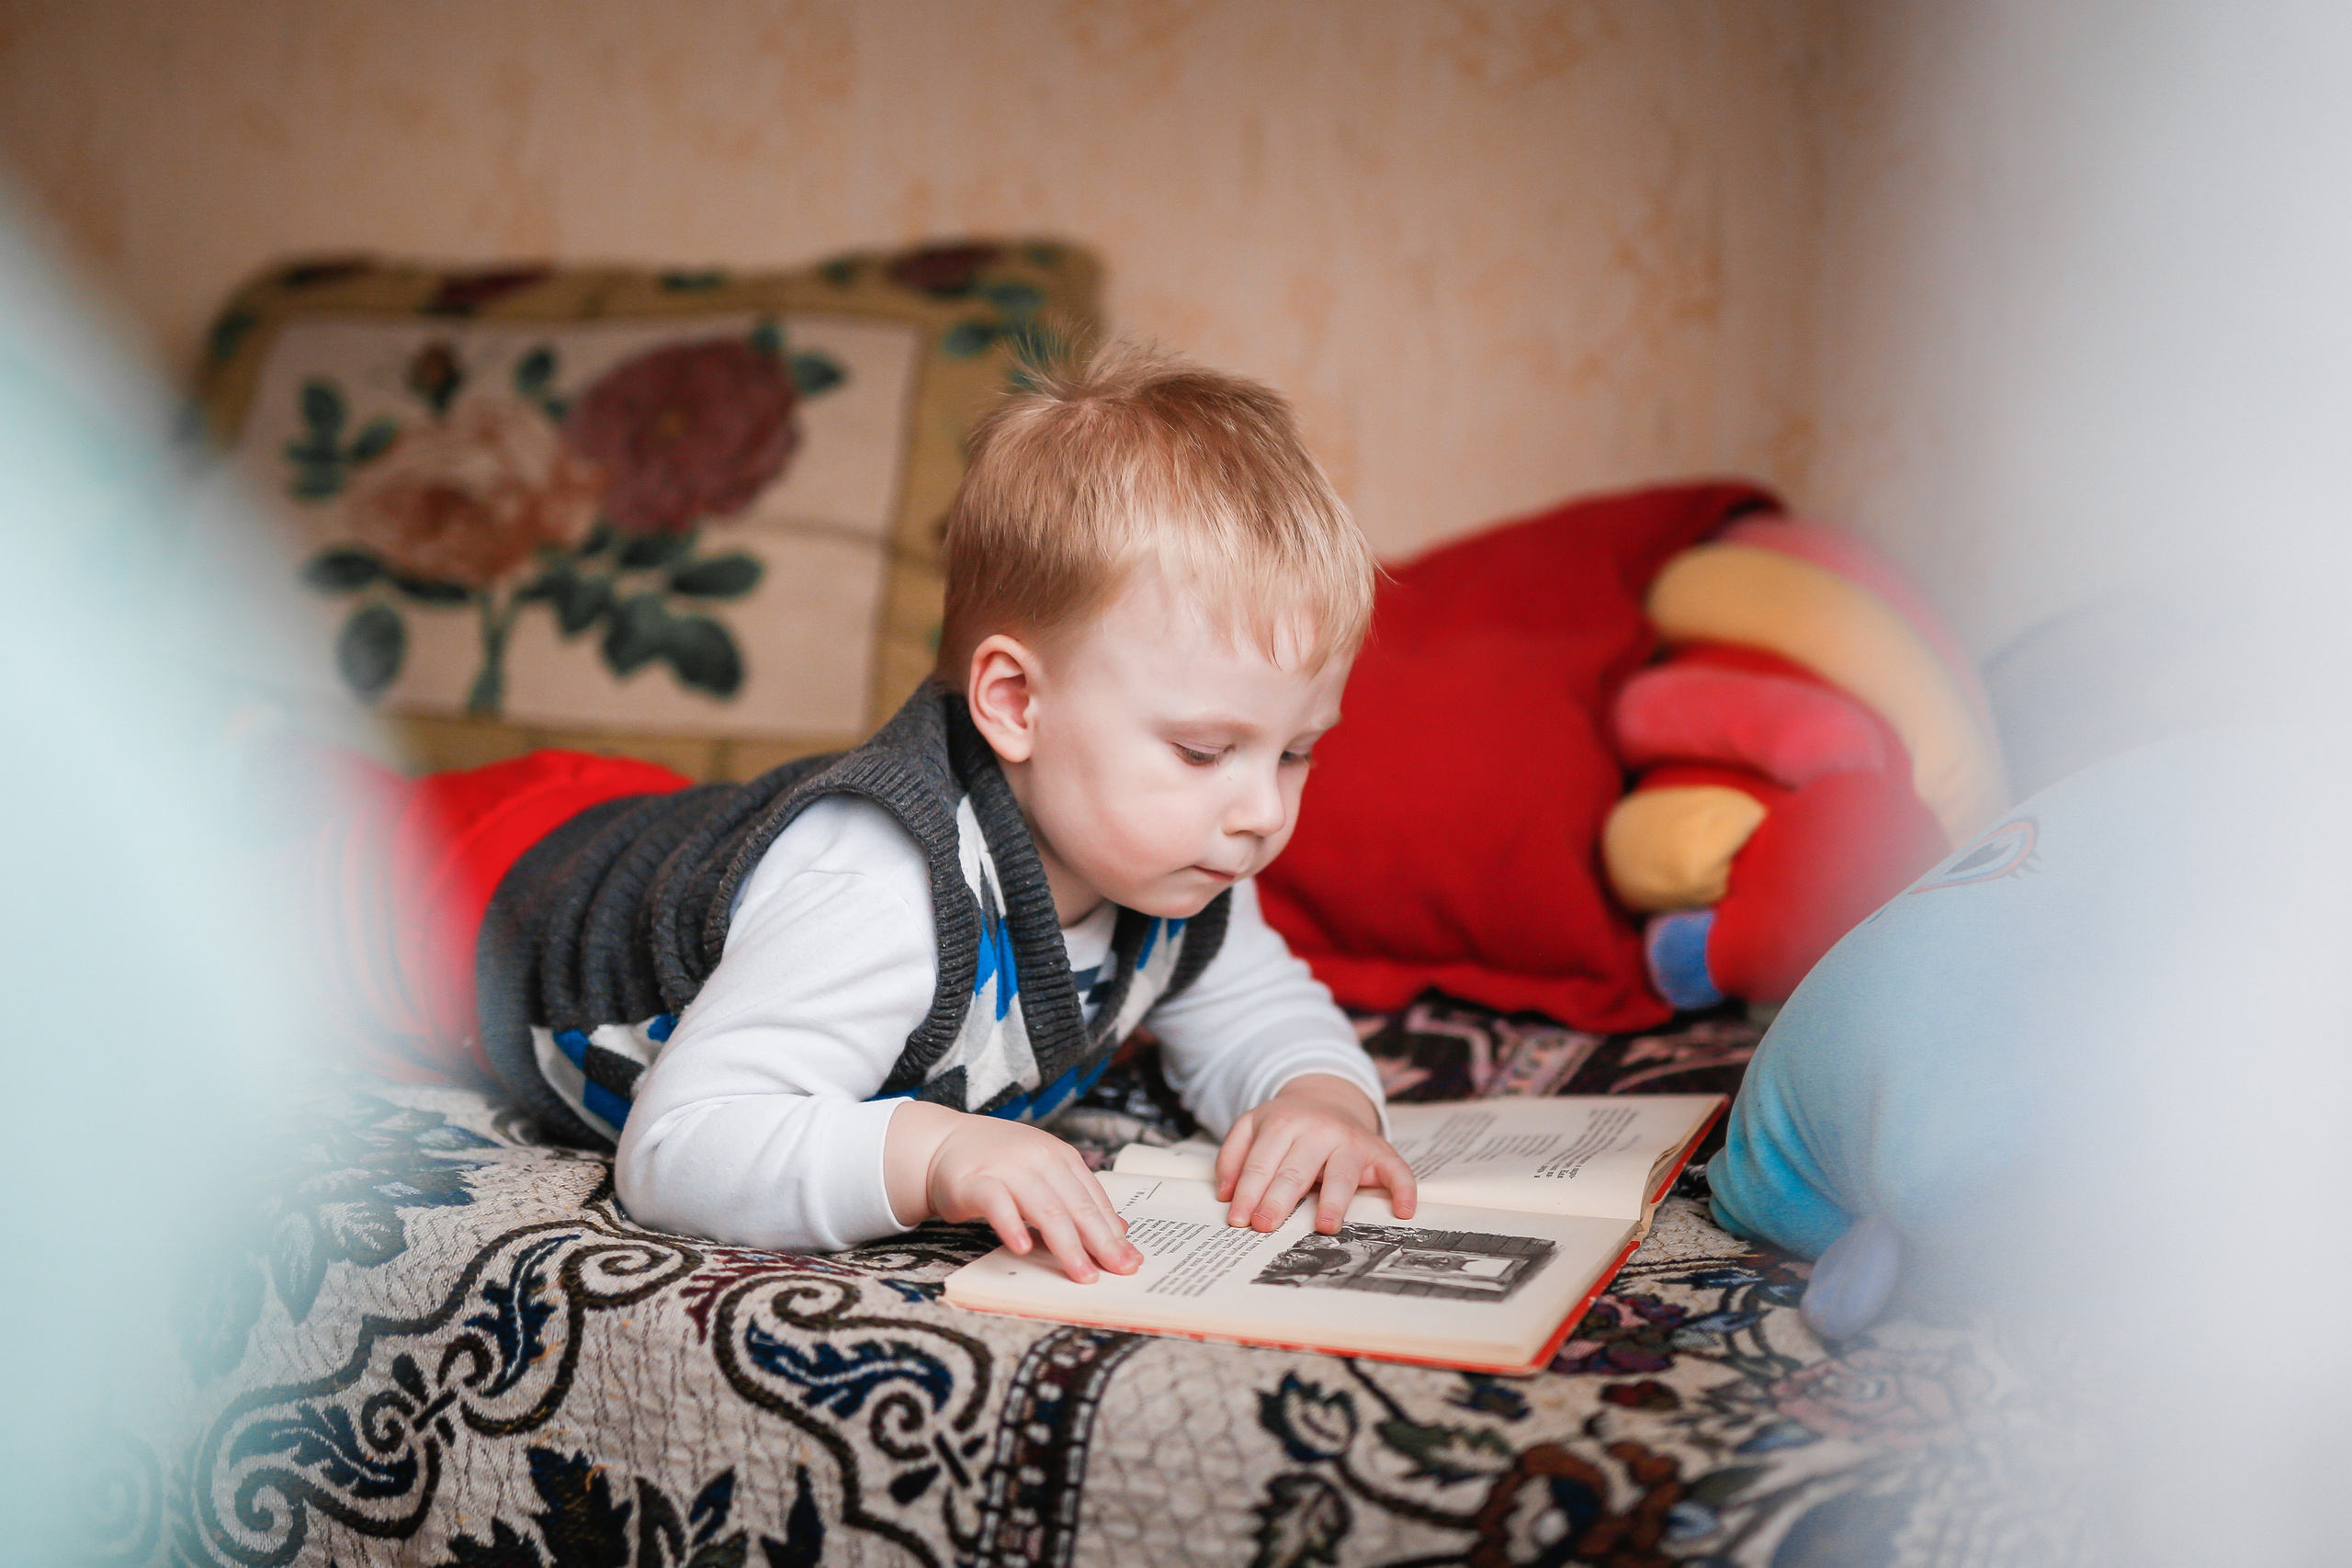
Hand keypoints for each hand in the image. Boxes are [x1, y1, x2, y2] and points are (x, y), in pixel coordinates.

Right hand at [885, 1102, 1139, 1282]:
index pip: (1093, 1198)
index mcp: (1059, 1156)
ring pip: (1044, 1208)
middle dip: (1099, 1242)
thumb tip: (1117, 1231)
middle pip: (1075, 1205)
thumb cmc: (996, 1164)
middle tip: (1118, 1271)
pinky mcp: (974, 1180)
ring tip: (1081, 1273)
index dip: (1113, 1231)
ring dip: (1066, 1244)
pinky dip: (1012, 1225)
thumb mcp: (1041, 1174)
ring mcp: (1006, 1167)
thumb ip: (1074, 1198)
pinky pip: (997, 1204)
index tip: (1131, 1261)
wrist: (940, 1143)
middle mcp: (1037, 1157)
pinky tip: (1023, 1249)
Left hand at [1216, 1073, 1417, 1234]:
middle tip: (1265, 1226)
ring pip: (1341, 1174)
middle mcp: (1320, 1131)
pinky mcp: (1380, 1152)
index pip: (1262, 1163)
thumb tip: (1225, 1193)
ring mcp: (1352, 1141)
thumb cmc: (1287, 1125)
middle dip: (1279, 1200)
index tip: (1239, 1219)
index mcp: (1284, 1124)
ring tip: (1323, 1225)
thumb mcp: (1252, 1126)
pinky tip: (1402, 1211)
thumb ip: (1233, 1155)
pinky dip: (1403, 1189)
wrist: (1328, 1099)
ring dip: (1332, 1200)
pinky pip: (1397, 1170)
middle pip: (1296, 1171)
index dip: (1249, 1192)